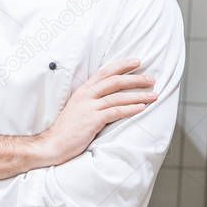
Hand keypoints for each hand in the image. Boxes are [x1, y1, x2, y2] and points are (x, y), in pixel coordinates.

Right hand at [41, 58, 156, 164]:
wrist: (53, 144)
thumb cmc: (67, 129)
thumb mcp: (78, 108)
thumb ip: (92, 100)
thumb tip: (111, 97)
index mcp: (83, 90)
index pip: (105, 72)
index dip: (122, 65)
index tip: (137, 62)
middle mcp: (86, 95)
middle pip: (115, 81)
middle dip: (136, 79)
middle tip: (152, 79)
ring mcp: (89, 107)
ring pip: (118, 96)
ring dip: (139, 95)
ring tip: (153, 95)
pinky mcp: (92, 120)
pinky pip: (115, 112)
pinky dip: (130, 109)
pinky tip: (142, 108)